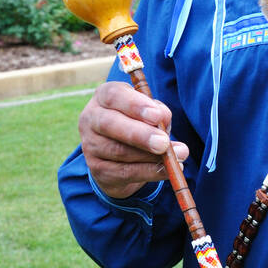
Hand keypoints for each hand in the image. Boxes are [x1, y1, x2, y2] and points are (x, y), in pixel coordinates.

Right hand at [78, 81, 189, 198]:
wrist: (119, 156)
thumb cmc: (138, 124)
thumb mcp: (149, 112)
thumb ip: (158, 112)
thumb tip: (163, 118)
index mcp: (103, 97)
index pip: (112, 95)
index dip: (135, 105)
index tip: (157, 115)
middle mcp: (90, 118)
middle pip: (110, 124)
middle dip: (140, 134)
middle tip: (163, 142)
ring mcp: (90, 145)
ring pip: (118, 151)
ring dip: (150, 156)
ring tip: (177, 156)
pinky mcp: (97, 169)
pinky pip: (123, 172)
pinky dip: (148, 172)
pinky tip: (167, 170)